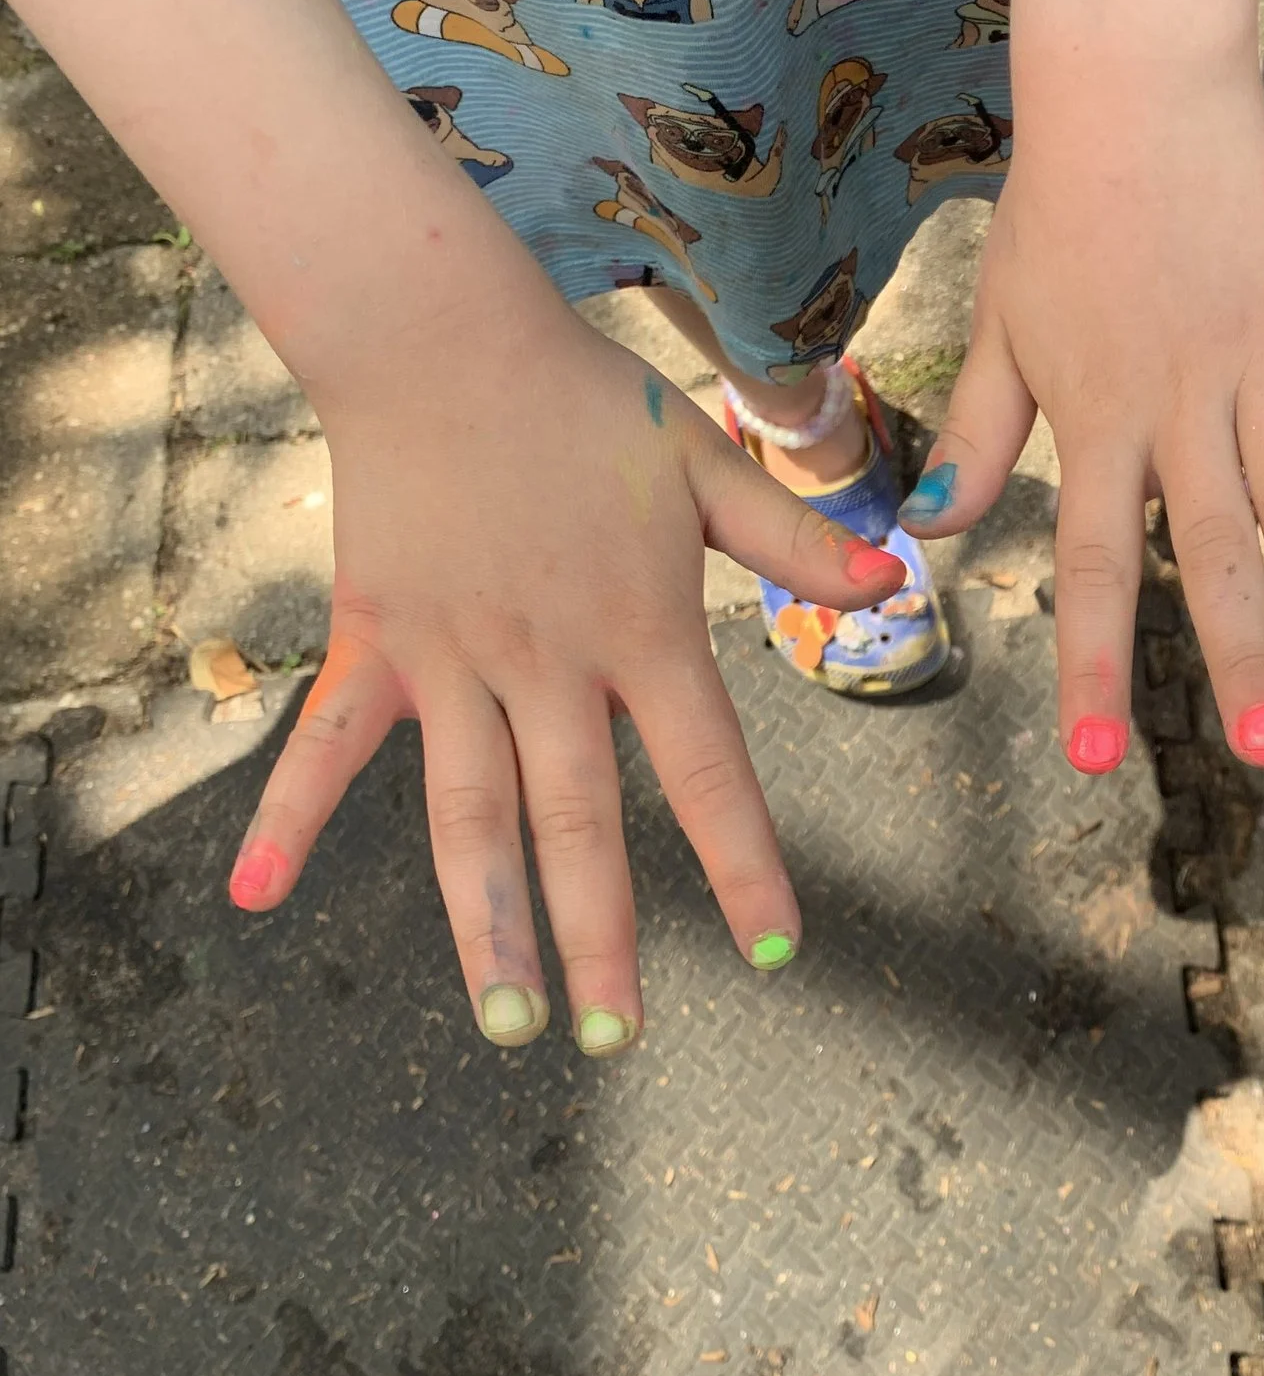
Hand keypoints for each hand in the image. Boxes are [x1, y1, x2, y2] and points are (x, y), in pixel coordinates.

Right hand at [226, 299, 907, 1050]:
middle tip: (618, 1036)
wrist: (442, 339)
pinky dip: (290, 817)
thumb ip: (795, 540)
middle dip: (603, 937)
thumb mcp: (706, 465)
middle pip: (578, 824)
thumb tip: (896, 586)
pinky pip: (330, 743)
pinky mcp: (377, 640)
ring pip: (467, 814)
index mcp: (641, 630)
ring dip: (485, 923)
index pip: (708, 770)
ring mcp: (453, 660)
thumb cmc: (586, 403)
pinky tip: (254, 899)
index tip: (779, 951)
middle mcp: (548, 664)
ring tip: (508, 1020)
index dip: (747, 863)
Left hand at [899, 62, 1263, 774]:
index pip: (1094, 562)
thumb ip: (975, 434)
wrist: (1130, 80)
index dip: (1094, 662)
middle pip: (1212, 551)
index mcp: (1097, 416)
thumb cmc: (1059, 205)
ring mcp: (1260, 356)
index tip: (1094, 757)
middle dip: (1239, 659)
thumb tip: (929, 535)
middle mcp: (1180, 402)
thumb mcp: (998, 323)